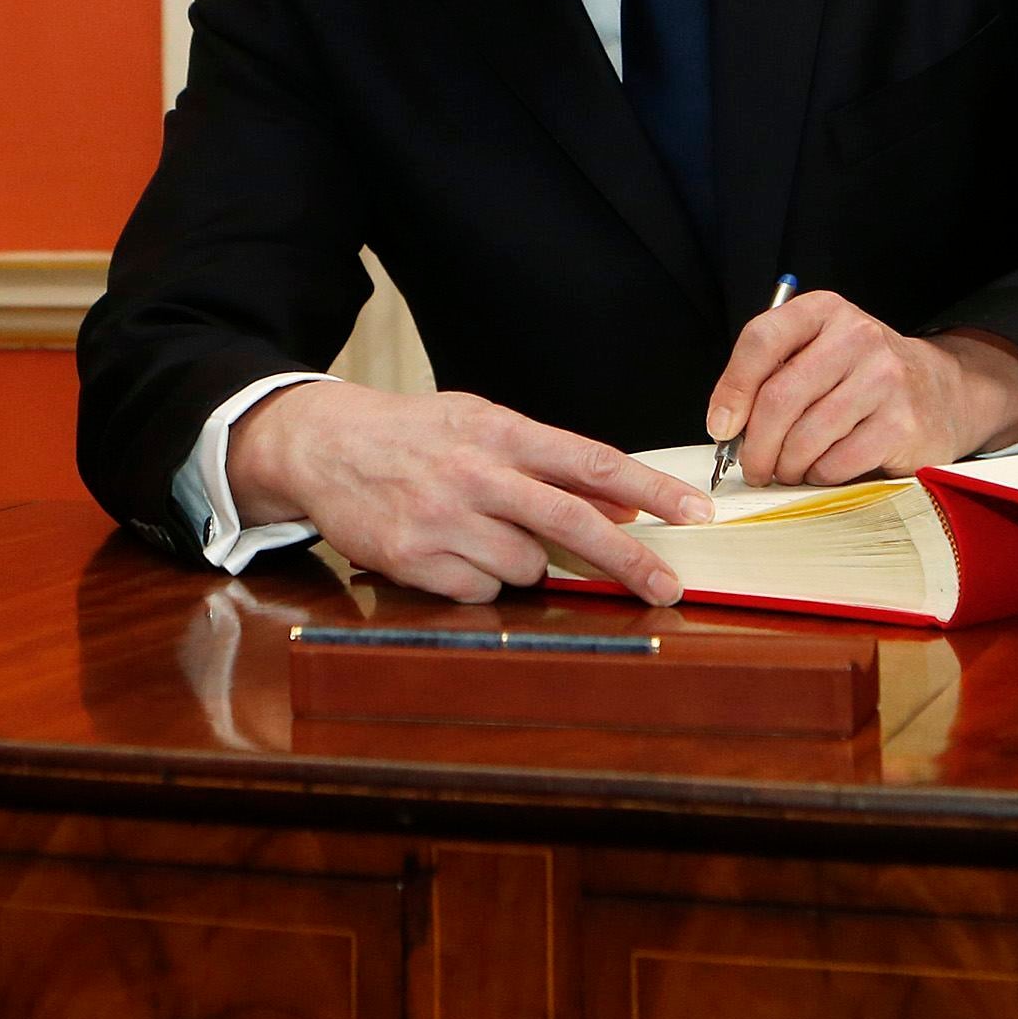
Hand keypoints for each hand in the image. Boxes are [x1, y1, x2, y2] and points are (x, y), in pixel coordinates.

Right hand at [224, 383, 711, 606]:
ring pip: (526, 568)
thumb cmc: (417, 435)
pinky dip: (478, 580)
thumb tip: (625, 503)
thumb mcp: (484, 427)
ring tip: (483, 532)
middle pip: (572, 524)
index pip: (591, 461)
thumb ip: (551, 464)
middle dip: (630, 562)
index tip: (694, 514)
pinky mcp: (414, 559)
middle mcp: (475, 473)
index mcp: (500, 431)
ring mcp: (443, 518)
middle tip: (670, 589)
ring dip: (523, 563)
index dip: (650, 490)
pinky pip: (479, 591)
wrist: (323, 445)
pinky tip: (450, 549)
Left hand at [706, 292, 1017, 485]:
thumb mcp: (820, 350)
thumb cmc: (862, 375)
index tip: (720, 426)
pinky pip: (837, 461)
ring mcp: (884, 379)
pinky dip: (819, 475)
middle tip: (752, 467)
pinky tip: (822, 470)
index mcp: (825, 310)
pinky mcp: (902, 424)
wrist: (942, 391)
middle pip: (779, 397)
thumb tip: (726, 424)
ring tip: (786, 471)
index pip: (761, 340)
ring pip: (805, 436)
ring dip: (786, 466)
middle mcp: (857, 336)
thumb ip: (774, 372)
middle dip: (755, 444)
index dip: (731, 389)